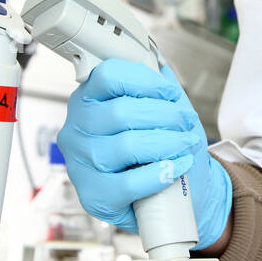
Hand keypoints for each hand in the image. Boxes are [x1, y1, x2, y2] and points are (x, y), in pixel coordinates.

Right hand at [57, 58, 232, 246]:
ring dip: (167, 143)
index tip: (170, 93)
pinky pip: (128, 183)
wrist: (168, 198)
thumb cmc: (161, 150)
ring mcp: (80, 164)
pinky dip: (161, 174)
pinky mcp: (92, 196)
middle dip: (164, 115)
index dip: (144, 81)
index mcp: (88, 100)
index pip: (107, 75)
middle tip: (185, 122)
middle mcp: (76, 130)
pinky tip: (177, 167)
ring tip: (185, 144)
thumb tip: (159, 62)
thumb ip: (157, 87)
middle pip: (121, 111)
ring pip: (126, 146)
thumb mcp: (161, 112)